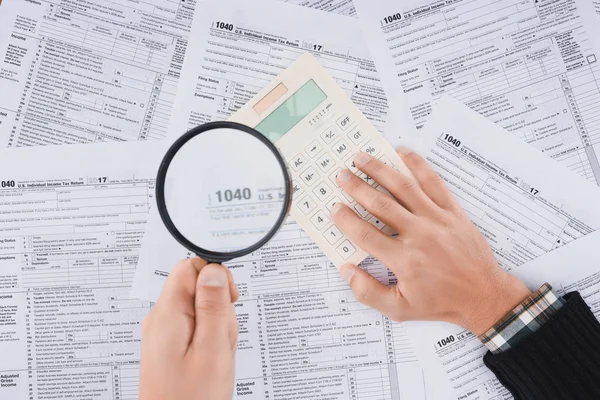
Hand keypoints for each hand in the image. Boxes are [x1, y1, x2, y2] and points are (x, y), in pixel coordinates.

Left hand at [139, 258, 238, 399]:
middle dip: (219, 309)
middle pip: (198, 288)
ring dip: (217, 327)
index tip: (228, 300)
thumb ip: (214, 306)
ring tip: (216, 355)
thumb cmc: (191, 399)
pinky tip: (212, 360)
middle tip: (221, 338)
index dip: (215, 277)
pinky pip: (196, 328)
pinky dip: (210, 340)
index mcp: (168, 314)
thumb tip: (214, 269)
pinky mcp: (170, 345)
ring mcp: (164, 332)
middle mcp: (161, 319)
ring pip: (201, 309)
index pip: (190, 267)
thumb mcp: (212, 350)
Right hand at [331, 148, 531, 334]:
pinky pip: (434, 183)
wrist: (484, 295)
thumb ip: (369, 292)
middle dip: (357, 188)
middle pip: (381, 205)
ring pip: (404, 188)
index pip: (366, 234)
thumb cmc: (441, 303)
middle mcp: (419, 235)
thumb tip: (347, 271)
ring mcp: (437, 220)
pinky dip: (418, 165)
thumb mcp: (400, 310)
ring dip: (380, 170)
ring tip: (362, 157)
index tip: (334, 209)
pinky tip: (403, 153)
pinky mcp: (453, 211)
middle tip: (341, 175)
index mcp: (404, 260)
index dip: (346, 220)